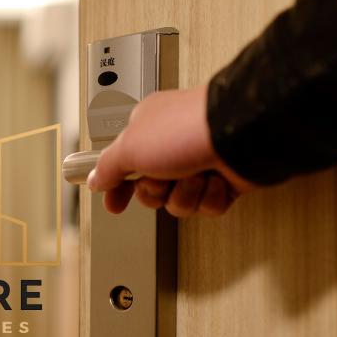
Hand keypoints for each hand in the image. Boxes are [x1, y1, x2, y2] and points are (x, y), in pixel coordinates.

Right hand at [86, 86, 255, 216]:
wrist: (241, 135)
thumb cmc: (186, 130)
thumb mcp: (129, 148)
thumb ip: (107, 167)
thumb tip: (94, 179)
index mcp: (148, 130)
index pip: (123, 165)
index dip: (116, 188)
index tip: (113, 204)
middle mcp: (173, 146)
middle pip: (151, 191)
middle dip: (157, 192)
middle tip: (163, 179)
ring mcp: (200, 162)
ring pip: (180, 202)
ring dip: (186, 194)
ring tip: (196, 174)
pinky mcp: (225, 180)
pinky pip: (208, 206)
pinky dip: (211, 197)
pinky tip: (216, 180)